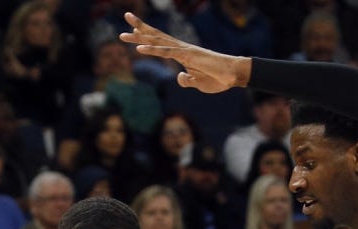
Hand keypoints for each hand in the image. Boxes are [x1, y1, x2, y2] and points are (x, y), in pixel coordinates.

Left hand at [120, 12, 247, 93]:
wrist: (233, 75)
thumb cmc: (218, 78)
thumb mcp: (198, 83)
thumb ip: (187, 80)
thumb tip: (179, 77)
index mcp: (183, 54)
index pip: (161, 42)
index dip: (148, 35)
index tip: (133, 29)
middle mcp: (181, 48)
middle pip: (157, 35)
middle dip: (140, 27)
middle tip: (127, 16)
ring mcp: (184, 51)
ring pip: (158, 41)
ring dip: (140, 36)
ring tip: (124, 32)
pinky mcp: (187, 56)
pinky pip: (166, 52)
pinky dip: (152, 50)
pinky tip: (139, 48)